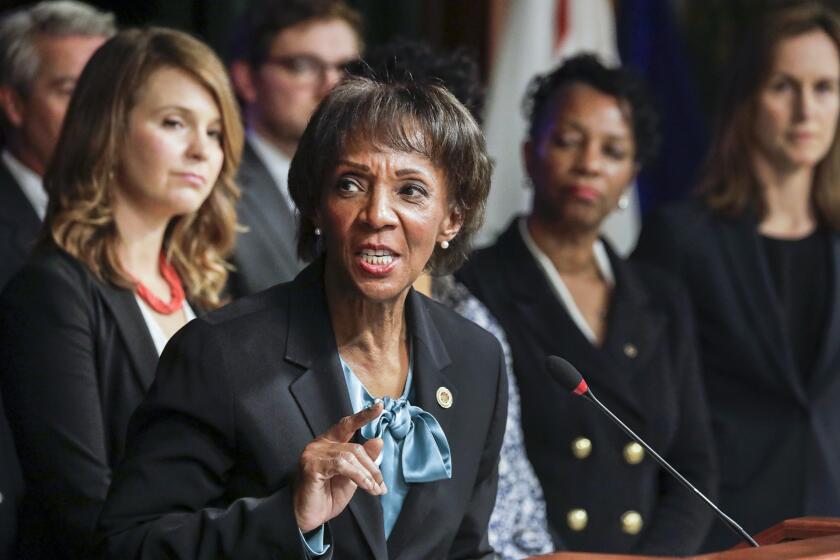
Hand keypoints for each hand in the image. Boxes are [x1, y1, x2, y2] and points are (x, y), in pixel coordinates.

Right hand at [294, 402, 386, 531]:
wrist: (306, 518)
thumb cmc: (327, 497)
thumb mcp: (352, 477)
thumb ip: (363, 460)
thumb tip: (378, 440)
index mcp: (329, 443)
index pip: (347, 424)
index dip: (363, 416)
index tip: (379, 406)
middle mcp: (320, 444)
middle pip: (355, 447)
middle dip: (372, 467)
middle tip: (381, 485)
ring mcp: (314, 454)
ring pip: (350, 456)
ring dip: (368, 474)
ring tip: (375, 489)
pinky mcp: (312, 465)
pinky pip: (342, 466)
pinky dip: (359, 476)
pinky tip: (367, 487)